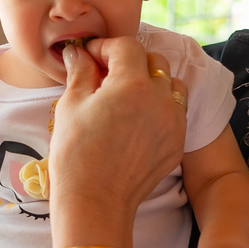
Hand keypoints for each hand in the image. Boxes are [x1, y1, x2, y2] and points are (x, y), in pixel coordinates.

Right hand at [52, 38, 186, 217]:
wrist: (95, 201)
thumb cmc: (75, 154)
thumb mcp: (71, 105)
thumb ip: (80, 72)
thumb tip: (79, 53)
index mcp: (131, 84)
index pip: (126, 46)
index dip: (105, 47)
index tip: (89, 56)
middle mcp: (159, 98)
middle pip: (153, 61)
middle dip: (130, 62)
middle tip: (106, 75)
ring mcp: (173, 121)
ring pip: (171, 85)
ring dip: (152, 82)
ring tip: (128, 97)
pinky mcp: (177, 142)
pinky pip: (176, 113)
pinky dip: (161, 108)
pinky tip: (138, 121)